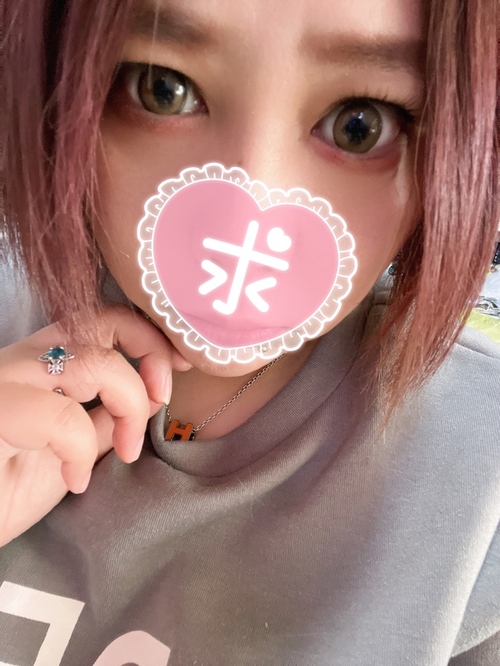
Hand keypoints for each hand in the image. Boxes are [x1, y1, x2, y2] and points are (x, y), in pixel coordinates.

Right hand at [0, 305, 186, 545]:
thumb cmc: (6, 492)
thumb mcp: (73, 450)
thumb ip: (108, 418)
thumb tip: (152, 396)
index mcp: (41, 362)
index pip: (103, 320)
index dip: (149, 336)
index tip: (180, 366)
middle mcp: (22, 360)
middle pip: (103, 320)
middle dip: (152, 352)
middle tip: (161, 398)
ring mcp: (6, 381)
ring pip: (92, 359)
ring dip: (128, 404)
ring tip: (125, 451)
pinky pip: (61, 417)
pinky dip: (81, 451)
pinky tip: (74, 480)